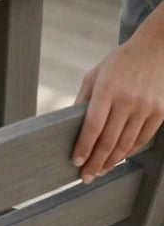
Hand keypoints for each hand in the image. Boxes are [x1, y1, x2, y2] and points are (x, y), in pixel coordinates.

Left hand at [72, 34, 163, 182]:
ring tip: (100, 171)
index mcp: (107, 90)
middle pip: (109, 140)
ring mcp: (146, 107)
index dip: (84, 147)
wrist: (157, 48)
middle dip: (96, 162)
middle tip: (86, 176)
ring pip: (126, 143)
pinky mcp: (160, 112)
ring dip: (112, 161)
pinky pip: (143, 138)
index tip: (76, 162)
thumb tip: (71, 123)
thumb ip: (84, 99)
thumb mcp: (95, 75)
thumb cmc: (121, 62)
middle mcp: (127, 100)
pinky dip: (130, 151)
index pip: (93, 126)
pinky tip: (119, 158)